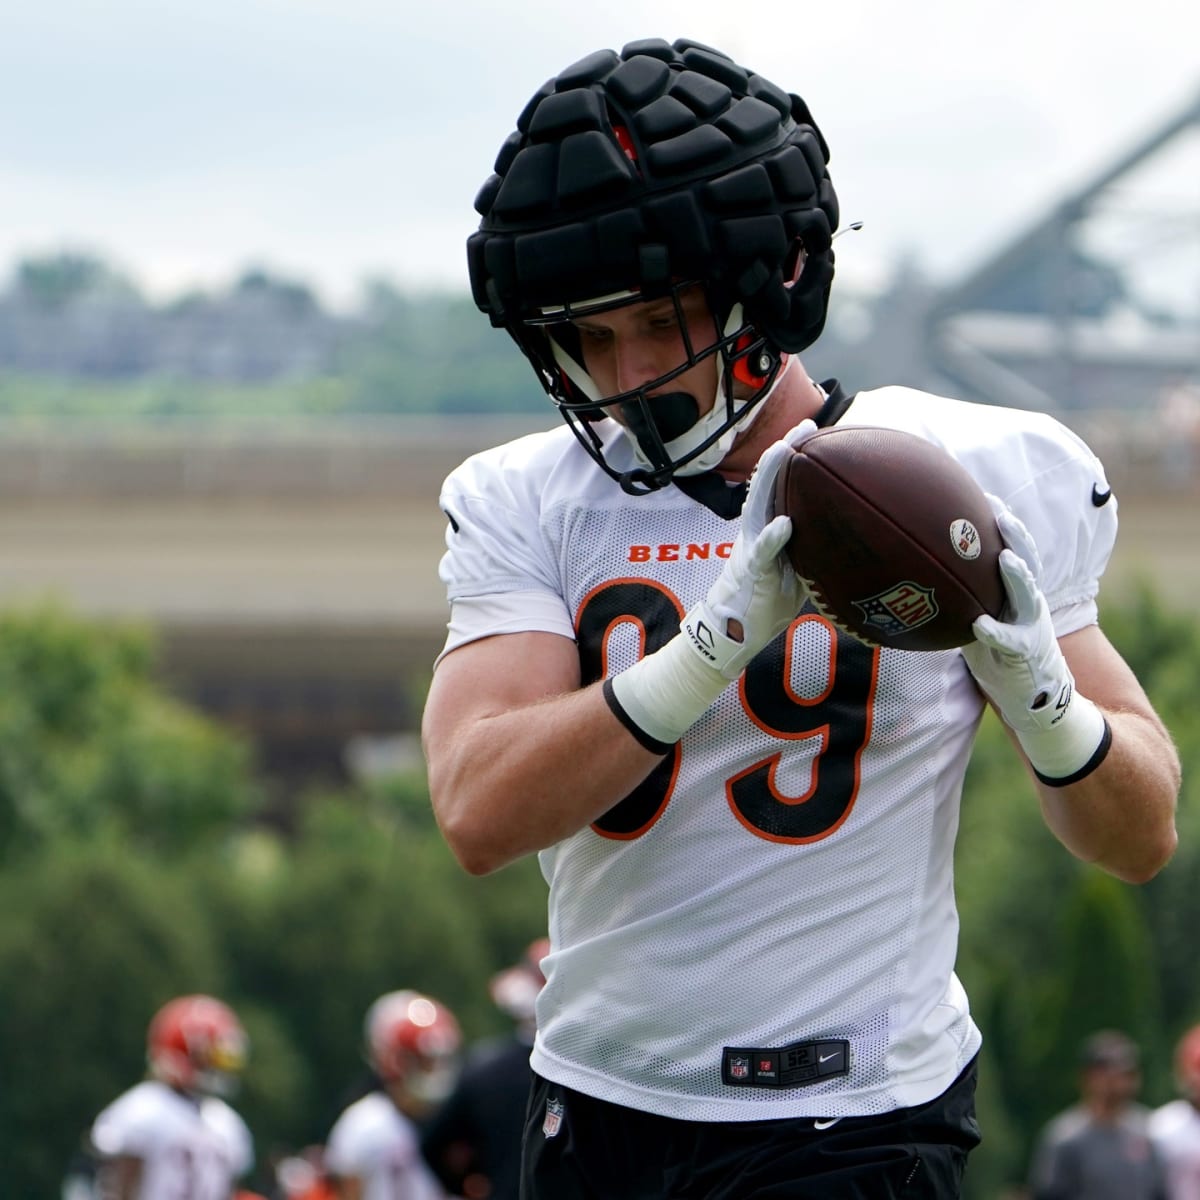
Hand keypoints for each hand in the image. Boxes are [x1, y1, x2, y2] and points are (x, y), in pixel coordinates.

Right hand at [607, 421, 814, 748]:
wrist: (733, 632)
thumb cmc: (767, 603)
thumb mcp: (797, 569)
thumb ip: (815, 549)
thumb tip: (853, 537)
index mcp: (767, 527)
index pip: (781, 484)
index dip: (797, 457)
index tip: (818, 430)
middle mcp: (755, 529)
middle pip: (769, 481)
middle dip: (786, 451)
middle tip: (806, 425)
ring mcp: (751, 547)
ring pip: (759, 503)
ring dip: (773, 476)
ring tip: (788, 450)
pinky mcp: (751, 572)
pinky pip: (762, 552)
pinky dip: (773, 537)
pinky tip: (785, 522)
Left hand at [961, 495, 1107, 781]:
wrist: (1034, 700)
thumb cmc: (998, 653)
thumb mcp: (975, 616)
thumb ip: (958, 595)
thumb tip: (914, 571)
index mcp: (1014, 589)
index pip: (1009, 545)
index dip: (998, 519)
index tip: (979, 491)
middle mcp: (1027, 601)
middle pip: (1024, 558)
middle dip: (1013, 533)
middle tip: (996, 508)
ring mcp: (1030, 625)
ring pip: (1027, 595)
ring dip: (1018, 576)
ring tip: (1004, 558)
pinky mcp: (1026, 654)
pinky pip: (1010, 641)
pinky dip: (996, 631)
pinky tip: (980, 624)